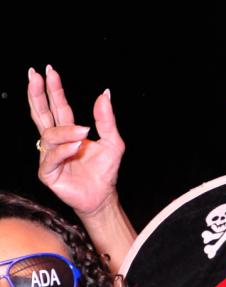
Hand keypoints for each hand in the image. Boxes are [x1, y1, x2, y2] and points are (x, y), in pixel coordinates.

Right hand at [27, 65, 124, 216]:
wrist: (103, 197)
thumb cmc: (105, 171)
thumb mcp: (113, 143)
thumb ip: (106, 120)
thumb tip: (105, 94)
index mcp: (68, 132)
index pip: (58, 107)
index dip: (54, 90)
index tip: (49, 71)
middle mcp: (55, 142)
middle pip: (42, 114)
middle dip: (37, 94)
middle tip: (35, 75)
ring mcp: (49, 157)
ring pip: (49, 136)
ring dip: (65, 132)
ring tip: (82, 132)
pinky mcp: (48, 173)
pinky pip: (51, 158)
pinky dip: (63, 151)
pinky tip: (75, 147)